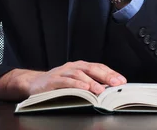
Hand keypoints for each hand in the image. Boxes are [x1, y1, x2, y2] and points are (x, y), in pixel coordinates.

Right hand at [0, 61, 126, 100]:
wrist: (34, 83)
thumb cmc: (57, 84)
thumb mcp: (75, 82)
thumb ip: (90, 83)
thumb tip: (109, 90)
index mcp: (80, 66)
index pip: (98, 67)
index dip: (111, 73)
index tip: (122, 81)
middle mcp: (72, 67)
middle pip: (92, 68)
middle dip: (106, 76)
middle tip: (117, 83)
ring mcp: (62, 72)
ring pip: (79, 74)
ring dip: (91, 82)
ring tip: (101, 90)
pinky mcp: (53, 80)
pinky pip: (66, 81)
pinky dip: (76, 84)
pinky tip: (84, 88)